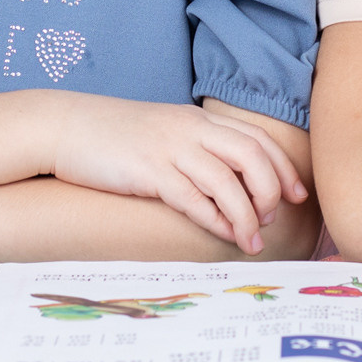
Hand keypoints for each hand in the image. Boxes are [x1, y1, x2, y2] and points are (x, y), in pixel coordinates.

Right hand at [46, 93, 308, 253]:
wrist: (64, 126)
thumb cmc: (113, 135)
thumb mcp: (163, 131)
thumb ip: (195, 147)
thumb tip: (227, 180)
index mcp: (197, 119)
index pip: (256, 138)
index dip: (282, 168)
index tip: (297, 195)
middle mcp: (190, 129)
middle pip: (252, 156)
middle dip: (271, 191)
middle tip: (273, 219)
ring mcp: (170, 148)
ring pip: (227, 181)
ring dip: (246, 216)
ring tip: (252, 242)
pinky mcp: (148, 171)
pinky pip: (193, 198)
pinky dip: (214, 219)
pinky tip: (223, 235)